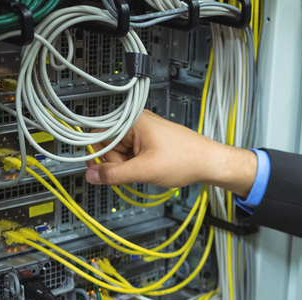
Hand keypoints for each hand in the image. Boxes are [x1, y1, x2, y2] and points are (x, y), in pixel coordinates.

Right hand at [84, 109, 256, 194]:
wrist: (210, 163)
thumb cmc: (186, 159)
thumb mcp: (145, 170)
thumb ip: (115, 174)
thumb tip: (92, 175)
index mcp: (132, 122)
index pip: (98, 136)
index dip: (98, 156)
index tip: (100, 171)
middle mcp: (136, 123)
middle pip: (109, 146)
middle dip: (117, 164)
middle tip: (134, 172)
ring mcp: (143, 132)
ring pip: (121, 153)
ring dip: (128, 166)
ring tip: (146, 170)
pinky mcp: (150, 142)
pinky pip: (132, 154)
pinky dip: (137, 165)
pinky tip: (149, 169)